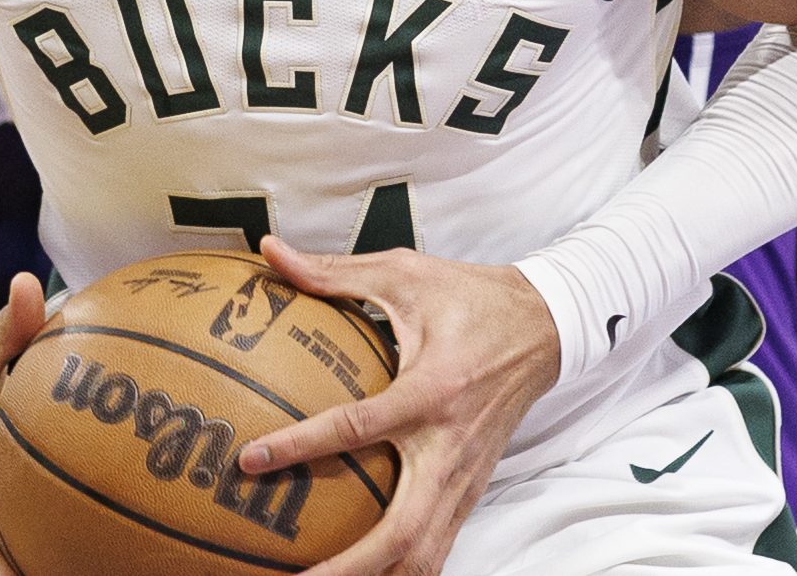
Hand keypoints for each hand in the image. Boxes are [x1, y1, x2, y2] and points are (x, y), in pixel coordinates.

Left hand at [237, 238, 561, 575]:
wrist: (546, 326)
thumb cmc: (471, 298)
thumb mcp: (404, 273)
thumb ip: (332, 272)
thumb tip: (269, 253)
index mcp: (431, 390)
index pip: (359, 428)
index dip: (301, 447)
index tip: (250, 460)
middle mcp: (450, 446)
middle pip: (403, 532)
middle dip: (350, 568)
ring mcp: (465, 477)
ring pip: (425, 554)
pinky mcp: (472, 490)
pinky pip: (438, 546)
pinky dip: (403, 570)